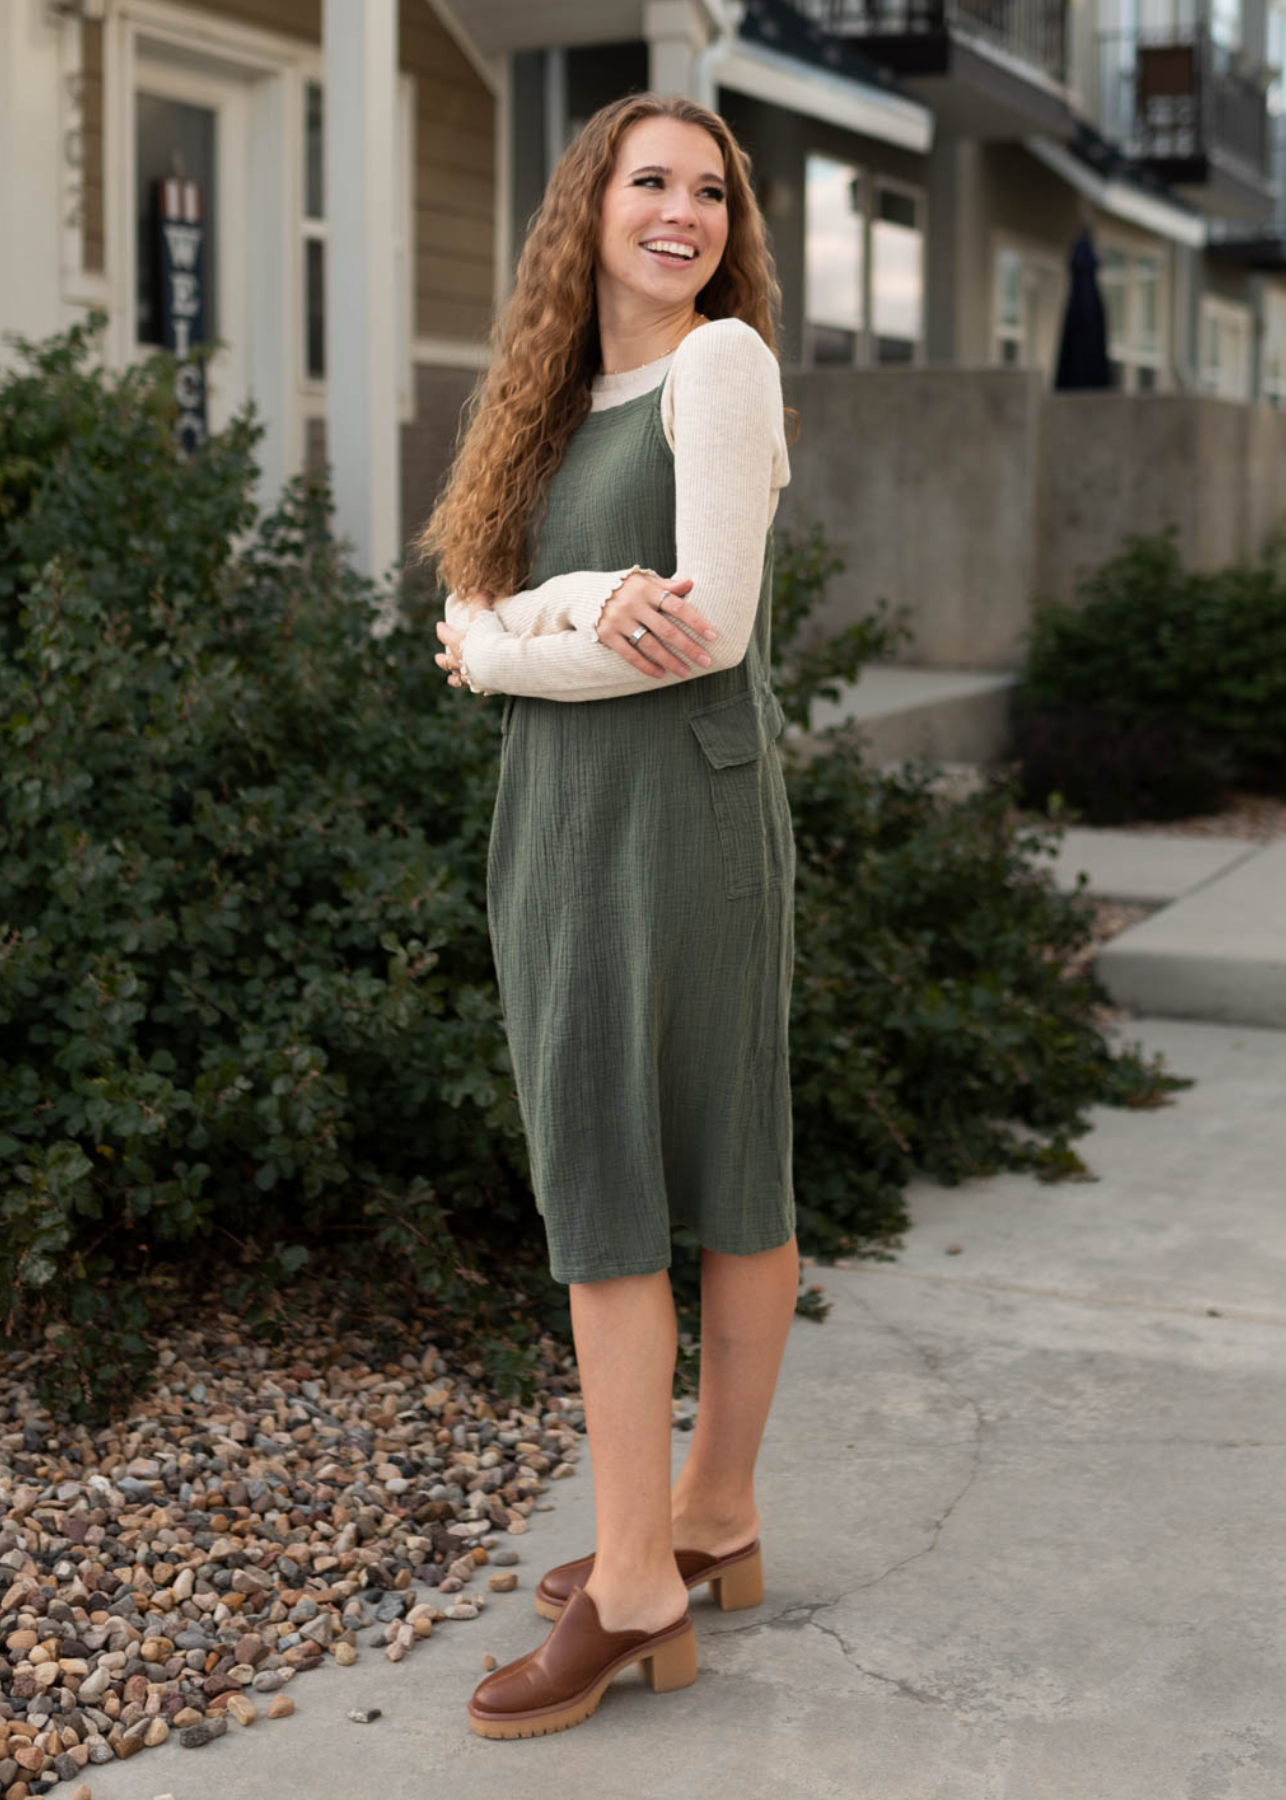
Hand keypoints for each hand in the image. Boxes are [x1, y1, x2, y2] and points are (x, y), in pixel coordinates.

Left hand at [434, 590, 492, 686]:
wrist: (501, 662)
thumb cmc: (489, 638)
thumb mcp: (484, 615)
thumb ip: (481, 602)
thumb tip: (483, 590)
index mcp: (458, 644)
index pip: (445, 635)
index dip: (442, 630)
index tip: (439, 626)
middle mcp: (461, 662)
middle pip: (447, 661)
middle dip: (442, 660)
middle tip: (437, 658)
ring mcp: (471, 676)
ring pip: (458, 678)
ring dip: (454, 678)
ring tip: (450, 679)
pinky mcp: (484, 686)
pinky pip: (477, 688)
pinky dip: (477, 687)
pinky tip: (478, 688)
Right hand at [598, 574, 716, 678]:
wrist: (585, 593)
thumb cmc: (625, 588)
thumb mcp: (644, 581)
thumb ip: (667, 585)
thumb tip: (691, 583)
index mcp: (647, 589)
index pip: (677, 606)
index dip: (696, 621)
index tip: (712, 636)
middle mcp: (633, 604)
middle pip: (666, 629)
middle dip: (688, 647)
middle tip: (705, 660)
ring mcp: (619, 620)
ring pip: (649, 645)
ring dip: (670, 661)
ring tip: (686, 672)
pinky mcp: (607, 634)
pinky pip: (630, 654)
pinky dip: (646, 666)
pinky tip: (661, 674)